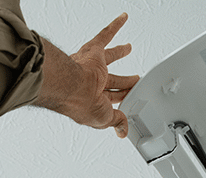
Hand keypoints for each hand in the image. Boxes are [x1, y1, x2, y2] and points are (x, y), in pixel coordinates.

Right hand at [36, 14, 139, 136]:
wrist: (71, 87)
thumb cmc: (81, 104)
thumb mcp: (105, 118)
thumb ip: (116, 121)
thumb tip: (123, 131)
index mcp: (93, 100)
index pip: (111, 100)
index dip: (121, 102)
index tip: (128, 103)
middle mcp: (91, 82)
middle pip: (113, 80)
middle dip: (125, 81)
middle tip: (134, 78)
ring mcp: (92, 66)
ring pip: (110, 57)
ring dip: (120, 52)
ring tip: (128, 47)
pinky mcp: (93, 52)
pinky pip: (105, 35)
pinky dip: (115, 26)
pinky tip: (123, 18)